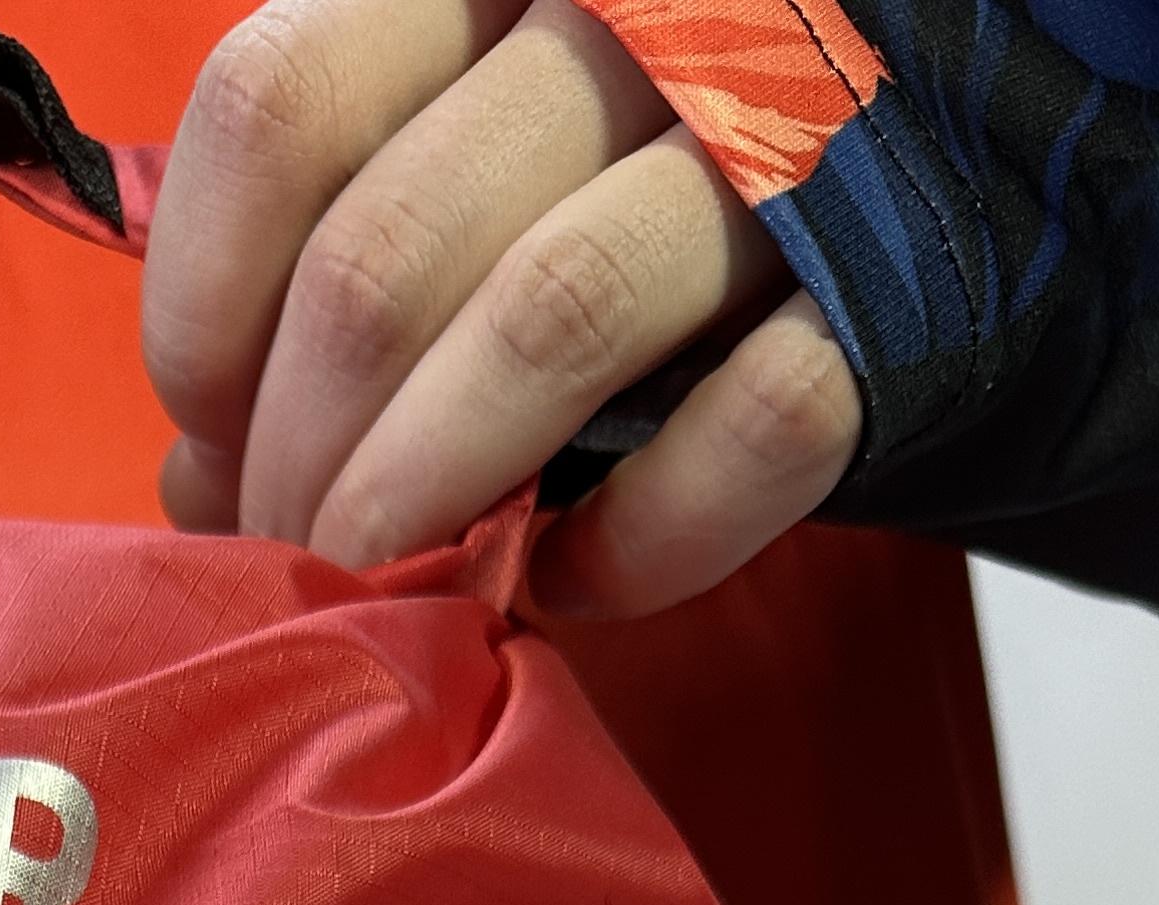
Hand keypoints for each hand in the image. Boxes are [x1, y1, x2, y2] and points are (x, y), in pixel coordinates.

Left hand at [140, 0, 860, 617]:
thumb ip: (341, 261)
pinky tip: (567, 577)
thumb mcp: (487, 157)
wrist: (958, 179)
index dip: (209, 310)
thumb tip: (199, 476)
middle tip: (296, 565)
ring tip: (393, 592)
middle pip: (382, 256)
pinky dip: (635, 541)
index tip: (212, 428)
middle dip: (300, 464)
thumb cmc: (663, 176)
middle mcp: (644, 10)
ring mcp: (783, 134)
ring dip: (431, 501)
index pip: (279, 106)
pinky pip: (745, 430)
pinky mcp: (898, 285)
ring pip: (544, 322)